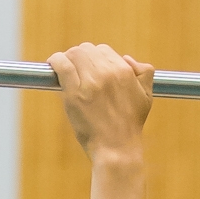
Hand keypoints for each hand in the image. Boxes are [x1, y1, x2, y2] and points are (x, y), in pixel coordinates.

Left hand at [50, 43, 153, 160]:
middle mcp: (107, 73)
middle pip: (86, 50)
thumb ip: (144, 73)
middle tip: (75, 68)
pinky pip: (61, 65)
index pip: (103, 50)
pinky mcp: (74, 93)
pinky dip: (55, 61)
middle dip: (80, 57)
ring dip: (67, 58)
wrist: (117, 149)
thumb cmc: (130, 125)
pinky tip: (52, 64)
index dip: (94, 58)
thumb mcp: (146, 96)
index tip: (88, 68)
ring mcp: (89, 82)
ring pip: (73, 54)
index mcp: (124, 71)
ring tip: (63, 67)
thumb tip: (127, 58)